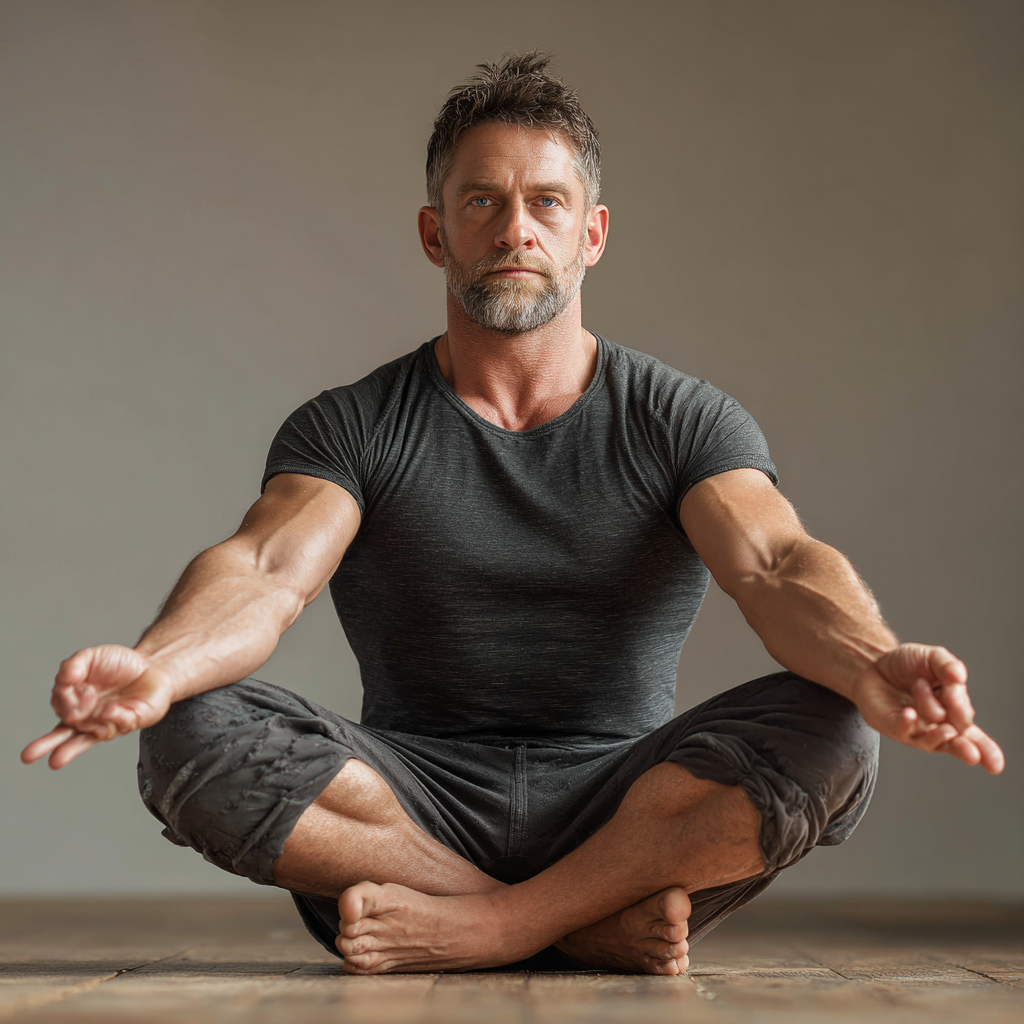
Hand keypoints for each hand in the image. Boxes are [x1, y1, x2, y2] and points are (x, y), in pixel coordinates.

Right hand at [21, 645, 173, 768]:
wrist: (152, 667)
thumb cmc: (119, 664)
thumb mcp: (92, 656)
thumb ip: (74, 664)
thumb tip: (65, 678)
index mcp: (75, 702)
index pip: (60, 706)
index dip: (62, 697)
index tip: (68, 684)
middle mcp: (88, 717)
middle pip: (63, 734)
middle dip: (46, 744)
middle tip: (29, 755)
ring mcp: (107, 722)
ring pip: (88, 738)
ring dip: (72, 748)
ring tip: (56, 759)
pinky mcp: (129, 722)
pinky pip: (118, 724)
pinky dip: (112, 718)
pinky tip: (109, 711)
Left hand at [851, 643, 1003, 773]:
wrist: (875, 664)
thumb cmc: (909, 665)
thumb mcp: (932, 657)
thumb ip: (948, 665)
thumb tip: (958, 677)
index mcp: (955, 711)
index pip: (973, 732)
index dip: (985, 747)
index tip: (989, 751)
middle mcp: (939, 726)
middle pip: (957, 743)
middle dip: (966, 749)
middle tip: (972, 754)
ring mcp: (916, 730)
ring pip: (931, 739)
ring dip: (938, 734)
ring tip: (943, 725)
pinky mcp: (894, 727)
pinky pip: (902, 731)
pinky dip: (907, 723)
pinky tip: (909, 713)